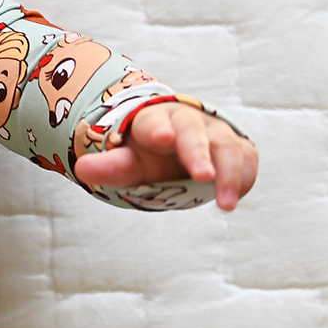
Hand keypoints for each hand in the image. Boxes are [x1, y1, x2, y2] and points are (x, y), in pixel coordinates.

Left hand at [73, 100, 258, 210]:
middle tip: (204, 177)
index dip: (158, 128)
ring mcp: (216, 132)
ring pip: (227, 146)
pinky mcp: (237, 146)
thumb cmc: (149, 155)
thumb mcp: (129, 162)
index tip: (162, 137)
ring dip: (229, 174)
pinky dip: (244, 175)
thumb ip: (110, 167)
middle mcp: (188, 122)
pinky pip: (246, 157)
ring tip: (226, 205)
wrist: (180, 146)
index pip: (153, 122)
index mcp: (154, 122)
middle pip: (194, 131)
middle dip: (199, 152)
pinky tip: (235, 196)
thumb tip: (81, 169)